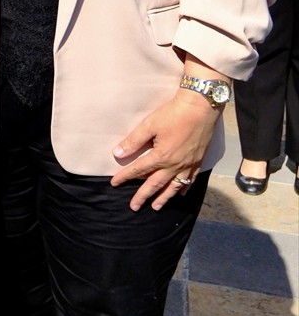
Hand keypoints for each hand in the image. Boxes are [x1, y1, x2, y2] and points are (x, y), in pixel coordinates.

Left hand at [111, 85, 221, 211]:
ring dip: (164, 198)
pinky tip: (181, 194)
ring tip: (156, 207)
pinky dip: (184, 188)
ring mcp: (188, 164)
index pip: (138, 170)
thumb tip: (118, 153)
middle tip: (134, 207)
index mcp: (161, 156)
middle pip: (155, 184)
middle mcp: (175, 165)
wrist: (200, 108)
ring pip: (174, 187)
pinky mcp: (198, 161)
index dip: (125, 176)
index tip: (114, 183)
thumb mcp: (149, 125)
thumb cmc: (173, 114)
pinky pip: (190, 180)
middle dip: (143, 196)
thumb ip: (133, 141)